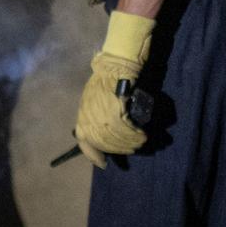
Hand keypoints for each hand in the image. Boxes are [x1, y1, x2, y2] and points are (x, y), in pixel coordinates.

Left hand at [74, 11, 152, 169]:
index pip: (84, 142)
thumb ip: (95, 115)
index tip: (103, 164)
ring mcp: (101, 114)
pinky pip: (126, 129)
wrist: (115, 63)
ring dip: (131, 142)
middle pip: (104, 142)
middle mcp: (88, 118)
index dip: (94, 155)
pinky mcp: (115, 109)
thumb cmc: (106, 78)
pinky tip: (142, 135)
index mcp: (82, 116)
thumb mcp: (92, 99)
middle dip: (120, 149)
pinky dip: (136, 135)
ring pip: (117, 138)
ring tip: (141, 142)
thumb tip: (104, 132)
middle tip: (132, 148)